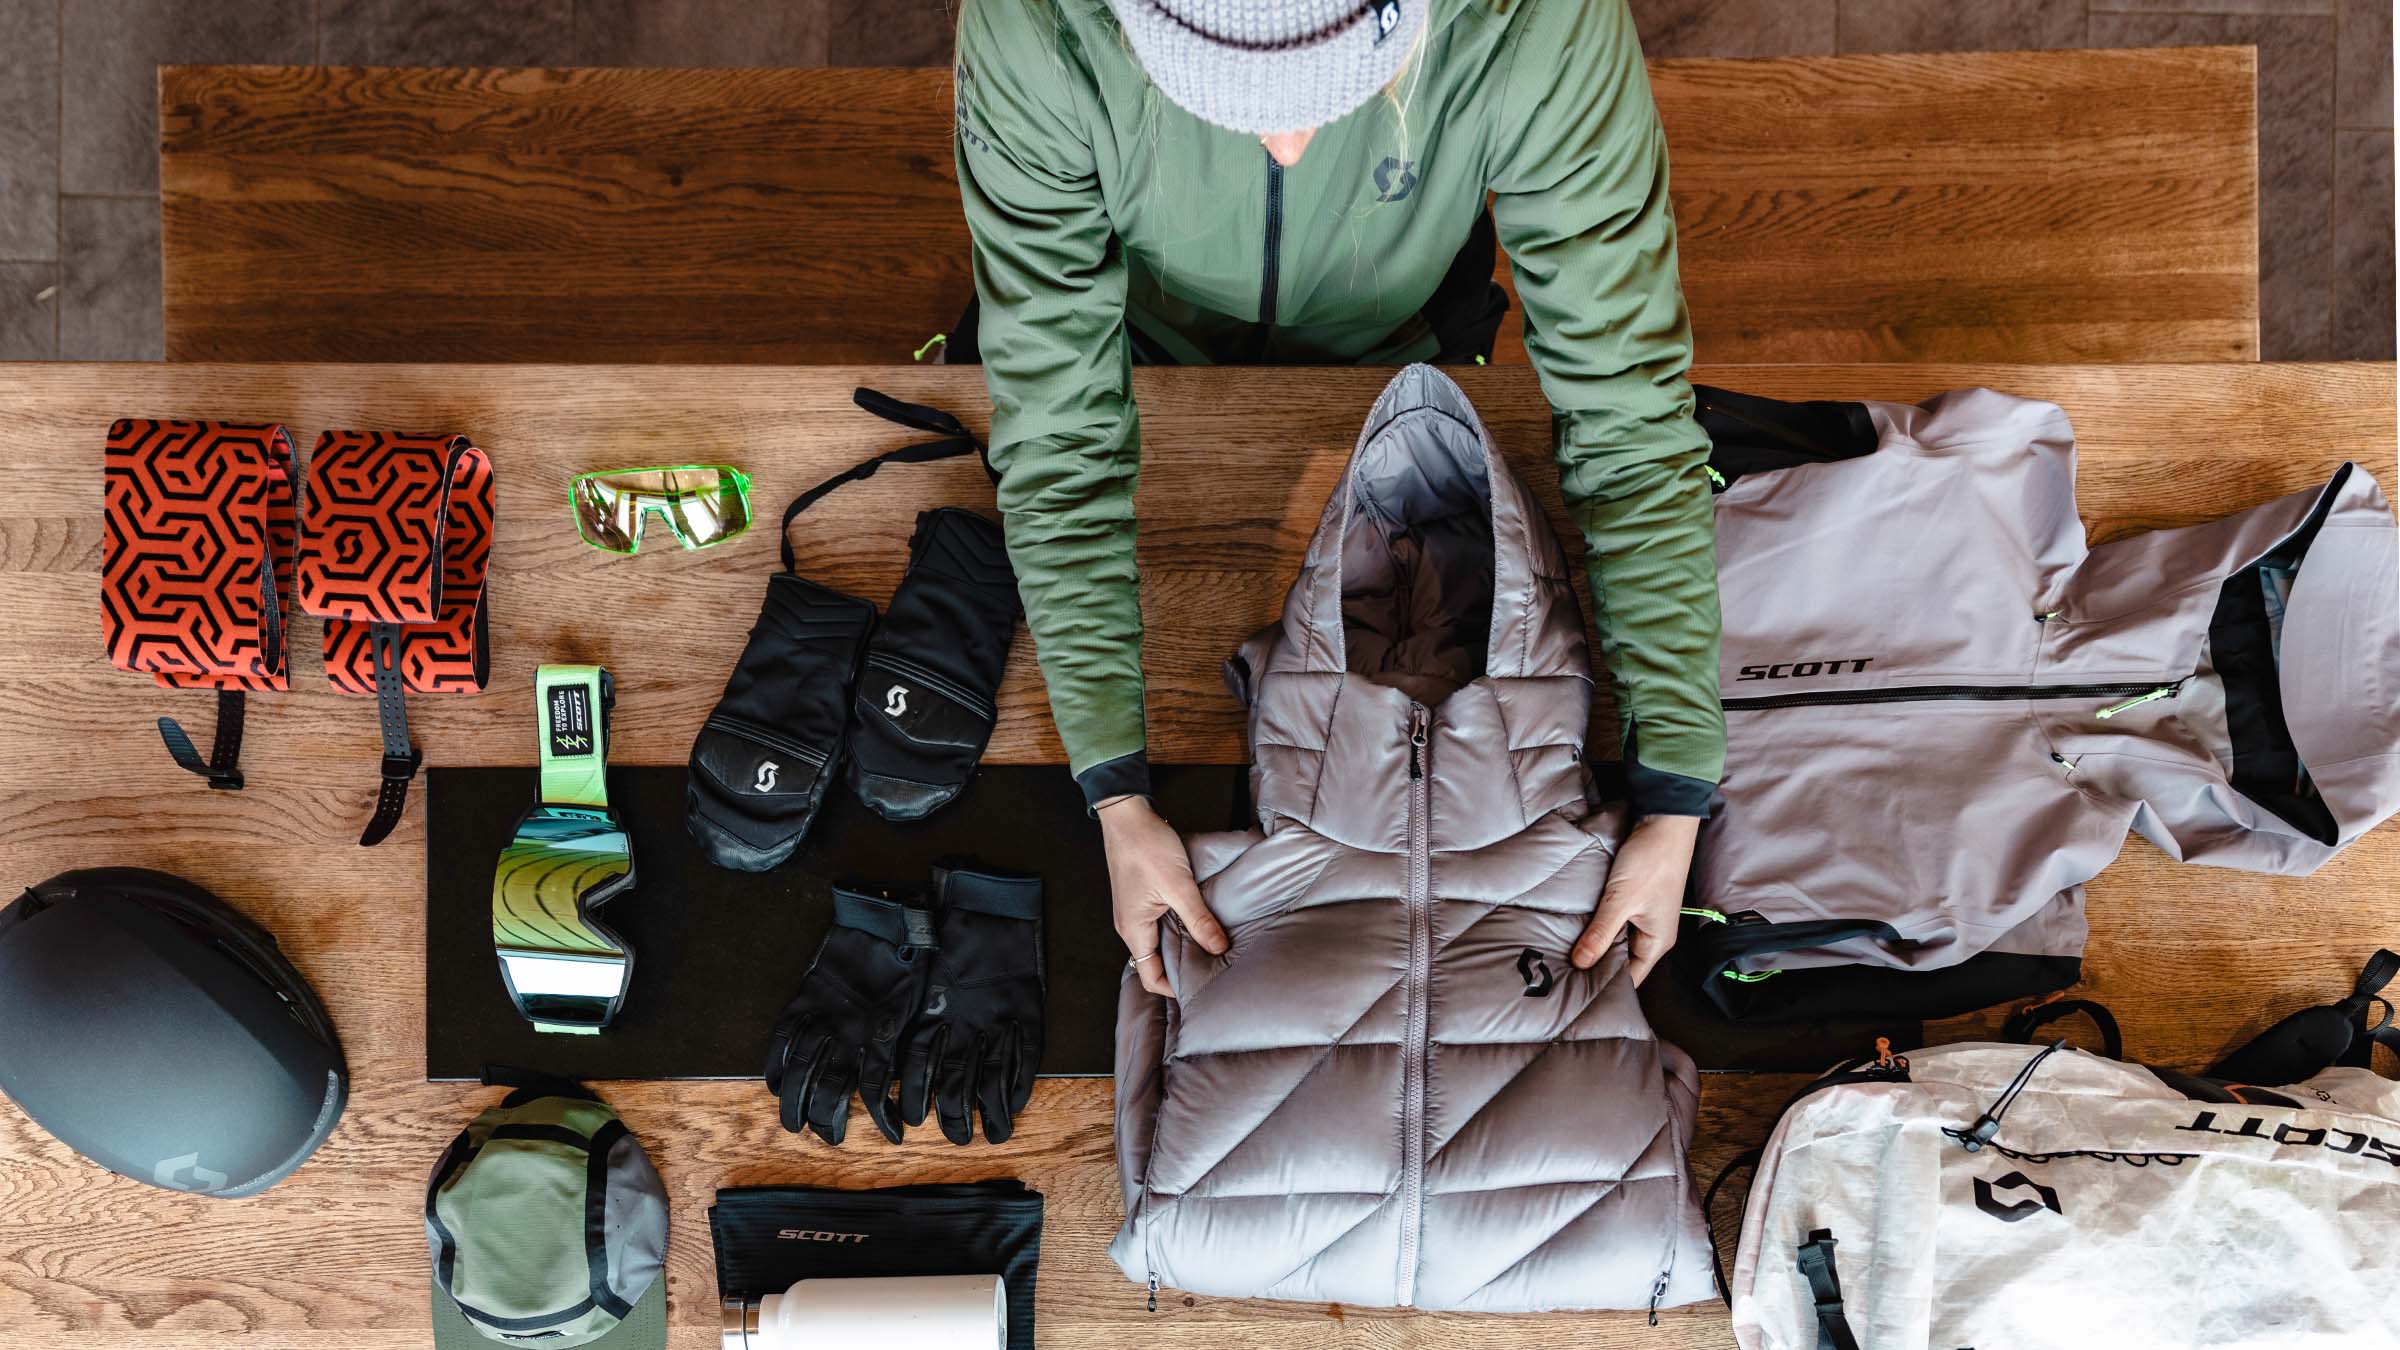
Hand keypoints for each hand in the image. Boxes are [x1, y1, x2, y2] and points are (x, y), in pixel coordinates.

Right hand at [1098, 795, 1228, 996]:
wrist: (1127, 816)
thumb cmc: (1145, 847)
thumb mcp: (1178, 886)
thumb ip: (1199, 919)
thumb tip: (1218, 947)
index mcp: (1133, 930)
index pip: (1150, 977)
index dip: (1174, 988)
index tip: (1201, 985)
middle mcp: (1129, 926)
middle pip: (1155, 962)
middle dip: (1182, 966)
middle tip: (1213, 965)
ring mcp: (1133, 912)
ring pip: (1158, 941)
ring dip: (1181, 944)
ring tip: (1209, 942)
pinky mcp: (1140, 898)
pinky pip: (1158, 923)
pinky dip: (1177, 926)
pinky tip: (1197, 918)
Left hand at [1572, 813, 1698, 985]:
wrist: (1663, 823)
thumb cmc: (1650, 862)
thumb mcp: (1620, 901)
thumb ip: (1600, 934)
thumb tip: (1580, 964)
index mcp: (1657, 942)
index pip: (1631, 979)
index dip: (1605, 987)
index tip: (1576, 993)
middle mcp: (1654, 935)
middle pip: (1623, 962)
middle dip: (1596, 967)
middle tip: (1563, 975)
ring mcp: (1646, 919)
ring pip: (1617, 942)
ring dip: (1596, 944)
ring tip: (1566, 954)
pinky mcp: (1636, 903)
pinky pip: (1616, 924)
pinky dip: (1599, 927)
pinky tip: (1579, 929)